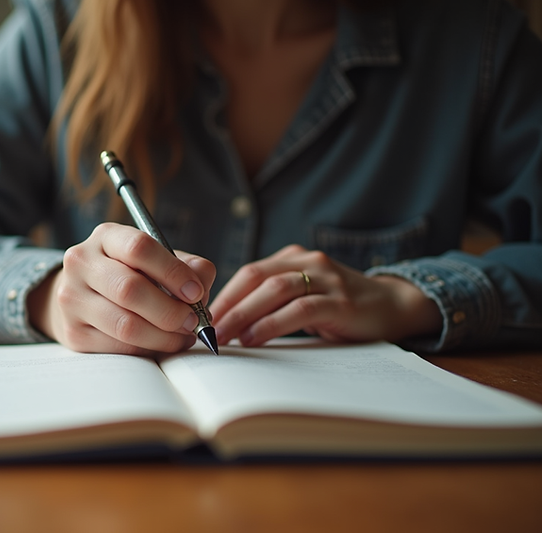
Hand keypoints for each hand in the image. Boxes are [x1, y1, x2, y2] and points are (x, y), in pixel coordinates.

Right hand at [28, 223, 215, 355]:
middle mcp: (81, 263)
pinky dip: (148, 349)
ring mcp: (72, 299)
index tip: (195, 292)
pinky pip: (119, 348)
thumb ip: (186, 266)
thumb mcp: (156, 260)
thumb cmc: (130, 274)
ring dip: (163, 336)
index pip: (139, 247)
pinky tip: (163, 344)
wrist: (82, 296)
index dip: (172, 272)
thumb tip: (201, 285)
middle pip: (129, 289)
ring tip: (183, 336)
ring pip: (125, 325)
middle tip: (193, 321)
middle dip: (170, 310)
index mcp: (105, 237)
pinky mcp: (73, 333)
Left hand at [209, 245, 440, 346]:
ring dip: (244, 314)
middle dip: (228, 304)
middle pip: (256, 277)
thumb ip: (273, 300)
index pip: (249, 272)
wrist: (394, 306)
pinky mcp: (341, 301)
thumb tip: (226, 322)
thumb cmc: (339, 306)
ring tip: (224, 336)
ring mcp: (327, 279)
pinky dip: (273, 323)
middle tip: (205, 329)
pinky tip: (255, 338)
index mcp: (293, 258)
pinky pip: (300, 309)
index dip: (224, 294)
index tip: (201, 317)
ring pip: (275, 291)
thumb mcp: (304, 295)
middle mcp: (308, 262)